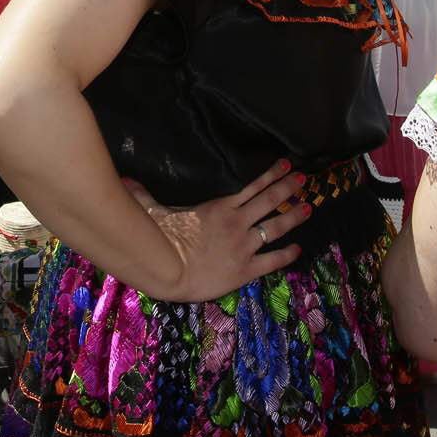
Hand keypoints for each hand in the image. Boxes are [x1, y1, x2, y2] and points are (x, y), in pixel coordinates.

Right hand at [122, 161, 308, 303]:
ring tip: (310, 206)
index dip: (273, 175)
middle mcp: (238, 222)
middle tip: (305, 179)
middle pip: (270, 201)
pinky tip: (298, 250)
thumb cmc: (161, 240)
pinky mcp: (246, 269)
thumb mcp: (154, 210)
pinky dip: (287, 254)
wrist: (169, 271)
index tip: (287, 165)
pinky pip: (272, 260)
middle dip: (290, 188)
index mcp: (222, 207)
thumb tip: (126, 179)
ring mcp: (245, 245)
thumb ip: (145, 194)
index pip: (253, 186)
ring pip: (277, 226)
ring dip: (294, 215)